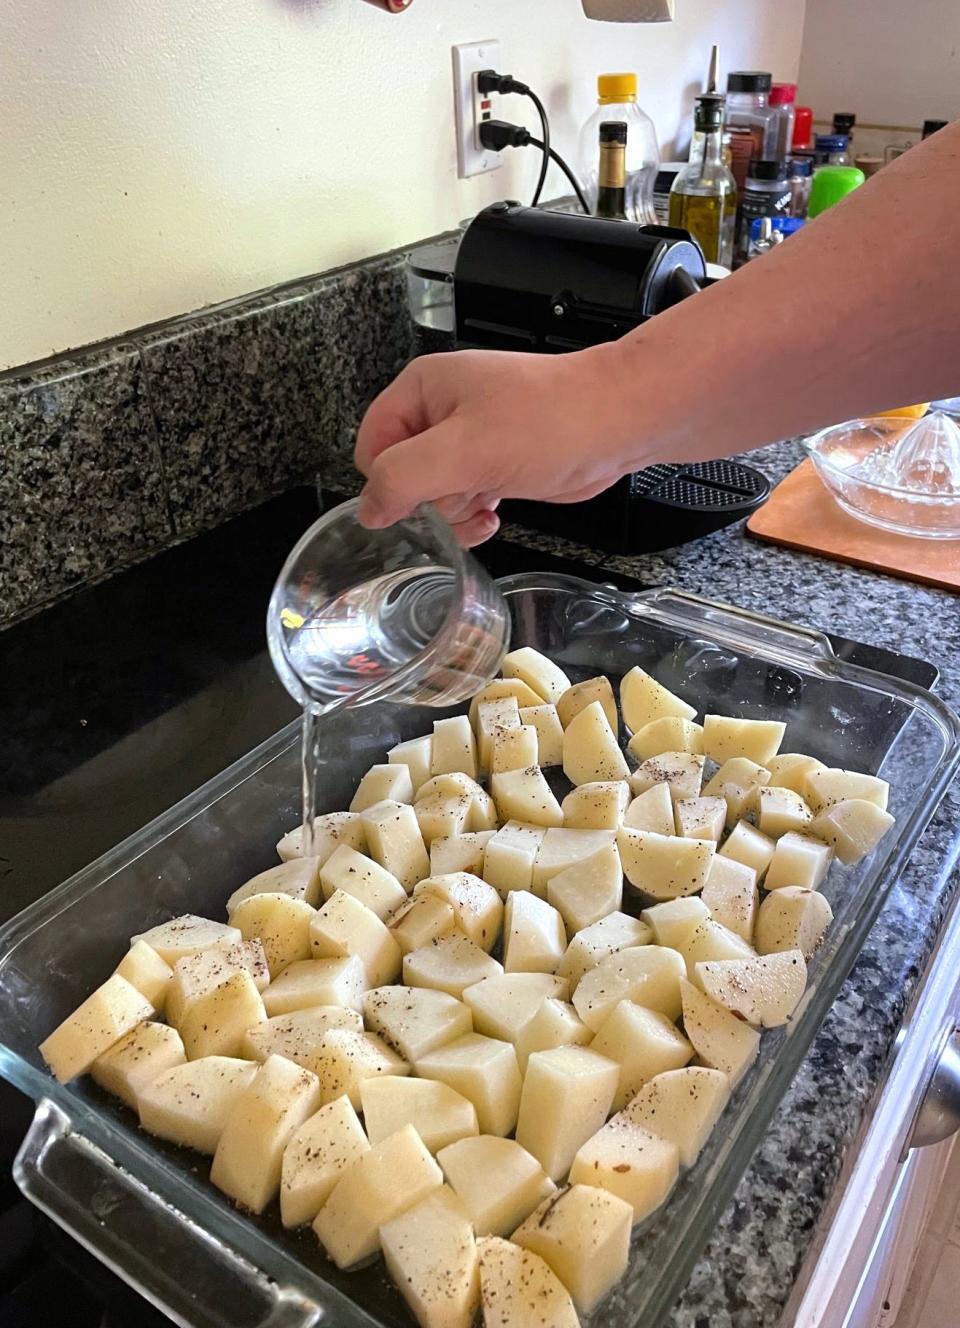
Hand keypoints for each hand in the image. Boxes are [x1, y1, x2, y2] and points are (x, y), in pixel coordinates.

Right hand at [354, 345, 635, 545]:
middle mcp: (440, 412)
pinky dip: (474, 514)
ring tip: (487, 497)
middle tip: (467, 489)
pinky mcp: (493, 466)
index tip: (422, 498)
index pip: (371, 447)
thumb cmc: (549, 421)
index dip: (389, 480)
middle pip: (401, 475)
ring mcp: (468, 440)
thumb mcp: (464, 449)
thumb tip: (368, 509)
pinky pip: (462, 501)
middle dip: (431, 498)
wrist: (616, 424)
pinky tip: (495, 512)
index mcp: (421, 389)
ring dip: (455, 511)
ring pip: (433, 495)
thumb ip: (404, 476)